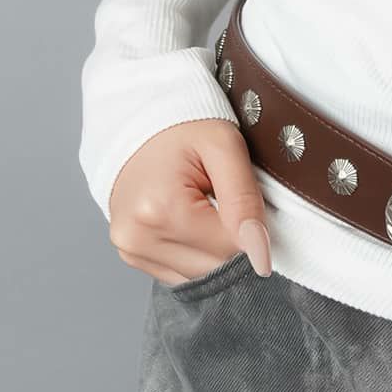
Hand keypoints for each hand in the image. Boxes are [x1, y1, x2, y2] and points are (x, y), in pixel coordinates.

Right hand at [107, 116, 273, 284]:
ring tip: (202, 202)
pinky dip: (193, 250)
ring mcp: (131, 249)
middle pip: (213, 268)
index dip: (247, 224)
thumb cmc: (183, 123)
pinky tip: (188, 215)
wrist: (139, 114)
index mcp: (161, 210)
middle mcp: (138, 238)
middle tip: (221, 194)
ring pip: (197, 276)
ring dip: (210, 247)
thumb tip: (261, 259)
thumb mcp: (224, 146)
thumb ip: (245, 201)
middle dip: (228, 237)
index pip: (230, 250)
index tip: (240, 193)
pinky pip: (179, 271)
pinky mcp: (131, 254)